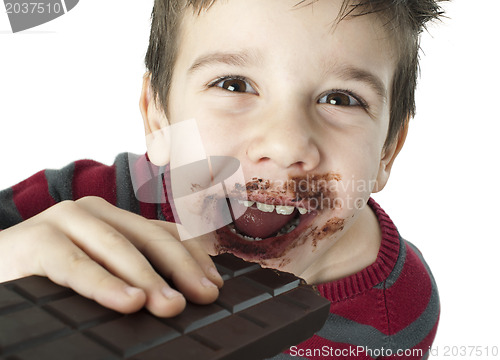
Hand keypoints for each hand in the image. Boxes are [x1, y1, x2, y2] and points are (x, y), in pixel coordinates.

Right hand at [0, 196, 222, 316]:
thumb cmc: (48, 274)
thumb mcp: (99, 269)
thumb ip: (131, 273)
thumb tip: (177, 297)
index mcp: (114, 219)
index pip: (164, 233)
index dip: (194, 256)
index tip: (214, 284)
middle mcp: (95, 212)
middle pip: (149, 237)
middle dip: (181, 268)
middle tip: (204, 297)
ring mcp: (65, 221)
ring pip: (117, 247)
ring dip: (148, 278)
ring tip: (171, 305)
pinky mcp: (37, 240)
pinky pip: (75, 264)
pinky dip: (104, 284)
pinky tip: (127, 302)